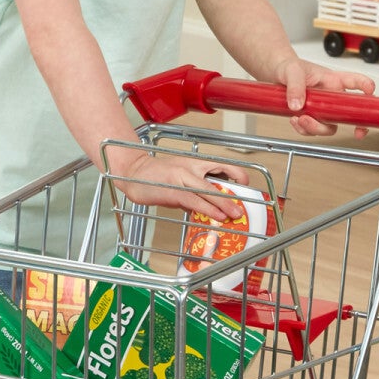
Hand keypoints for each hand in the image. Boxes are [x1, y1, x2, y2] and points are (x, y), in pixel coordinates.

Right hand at [108, 146, 247, 221]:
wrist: (133, 172)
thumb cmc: (156, 176)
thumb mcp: (180, 177)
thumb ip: (194, 189)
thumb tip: (208, 205)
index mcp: (195, 162)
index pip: (221, 165)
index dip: (236, 174)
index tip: (245, 185)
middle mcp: (191, 167)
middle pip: (219, 176)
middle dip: (234, 192)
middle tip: (244, 205)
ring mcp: (182, 177)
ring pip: (209, 191)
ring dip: (224, 204)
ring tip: (234, 215)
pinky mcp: (174, 190)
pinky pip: (195, 201)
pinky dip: (207, 209)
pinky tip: (216, 216)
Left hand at [273, 55, 375, 137]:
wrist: (275, 75)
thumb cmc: (288, 67)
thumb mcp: (292, 71)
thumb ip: (296, 86)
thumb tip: (297, 105)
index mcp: (333, 80)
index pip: (355, 81)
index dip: (366, 86)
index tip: (369, 91)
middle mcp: (332, 96)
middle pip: (349, 112)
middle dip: (355, 124)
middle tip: (358, 132)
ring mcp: (323, 108)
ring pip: (330, 126)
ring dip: (317, 128)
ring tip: (301, 119)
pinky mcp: (312, 116)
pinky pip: (313, 129)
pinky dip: (304, 129)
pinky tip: (295, 120)